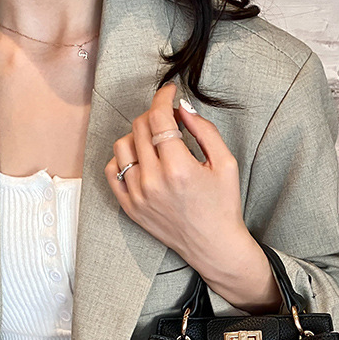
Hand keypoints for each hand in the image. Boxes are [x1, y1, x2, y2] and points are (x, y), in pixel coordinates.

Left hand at [104, 83, 247, 270]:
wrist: (214, 246)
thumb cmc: (223, 206)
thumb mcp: (226, 163)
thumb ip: (205, 130)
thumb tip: (182, 107)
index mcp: (178, 168)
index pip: (158, 118)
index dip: (162, 98)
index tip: (169, 93)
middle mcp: (153, 181)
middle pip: (140, 127)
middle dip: (154, 115)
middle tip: (169, 120)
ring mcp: (137, 195)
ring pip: (122, 145)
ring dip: (138, 135)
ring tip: (156, 142)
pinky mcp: (130, 207)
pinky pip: (112, 171)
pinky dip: (122, 158)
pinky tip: (140, 159)